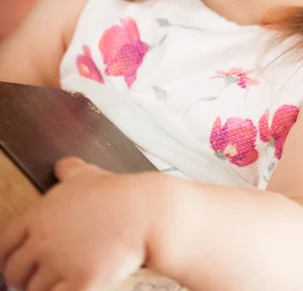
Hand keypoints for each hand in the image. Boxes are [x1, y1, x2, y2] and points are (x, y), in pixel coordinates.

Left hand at [0, 157, 151, 290]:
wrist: (147, 212)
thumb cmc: (120, 194)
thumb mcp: (89, 175)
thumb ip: (69, 171)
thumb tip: (62, 166)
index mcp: (40, 215)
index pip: (4, 242)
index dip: (6, 254)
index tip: (11, 259)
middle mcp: (44, 241)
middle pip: (15, 271)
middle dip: (23, 276)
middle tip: (33, 276)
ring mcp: (61, 264)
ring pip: (35, 290)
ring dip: (43, 288)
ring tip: (55, 282)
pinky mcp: (80, 283)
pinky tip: (69, 288)